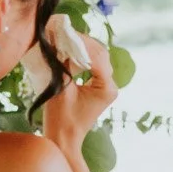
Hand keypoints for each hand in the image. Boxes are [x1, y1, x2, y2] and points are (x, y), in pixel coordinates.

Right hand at [41, 35, 116, 152]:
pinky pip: (93, 66)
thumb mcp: (61, 88)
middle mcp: (111, 85)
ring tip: (64, 39)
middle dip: (82, 43)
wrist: (63, 140)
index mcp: (107, 87)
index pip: (96, 56)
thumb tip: (61, 41)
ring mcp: (106, 86)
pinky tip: (69, 51)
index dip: (80, 43)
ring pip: (98, 58)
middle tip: (64, 32)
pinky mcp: (98, 87)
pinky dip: (82, 57)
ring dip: (82, 48)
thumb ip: (63, 64)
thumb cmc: (61, 119)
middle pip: (100, 54)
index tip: (64, 32)